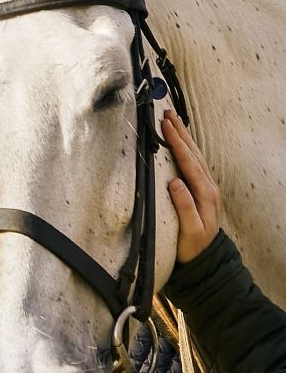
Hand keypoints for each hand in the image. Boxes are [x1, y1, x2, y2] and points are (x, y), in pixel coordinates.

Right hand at [163, 109, 221, 263]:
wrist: (205, 258)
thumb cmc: (193, 246)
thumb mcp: (189, 230)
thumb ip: (184, 206)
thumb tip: (173, 181)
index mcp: (204, 193)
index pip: (189, 161)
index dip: (177, 143)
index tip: (165, 125)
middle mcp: (208, 186)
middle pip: (193, 153)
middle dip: (180, 132)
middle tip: (167, 114)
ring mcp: (206, 187)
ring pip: (195, 155)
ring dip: (184, 137)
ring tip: (173, 121)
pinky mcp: (202, 190)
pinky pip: (194, 163)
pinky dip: (186, 149)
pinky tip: (181, 143)